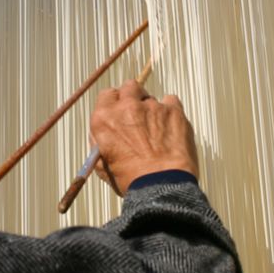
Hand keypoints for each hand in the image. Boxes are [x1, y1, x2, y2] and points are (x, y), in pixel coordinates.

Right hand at [89, 80, 198, 194]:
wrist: (160, 185)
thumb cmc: (131, 180)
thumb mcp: (102, 165)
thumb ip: (100, 142)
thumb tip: (103, 135)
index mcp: (104, 119)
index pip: (107, 95)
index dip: (115, 103)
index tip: (120, 110)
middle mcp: (126, 107)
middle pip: (129, 87)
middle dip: (134, 97)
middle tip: (138, 114)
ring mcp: (151, 106)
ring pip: (151, 98)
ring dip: (153, 110)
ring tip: (158, 132)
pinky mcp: (173, 110)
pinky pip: (171, 101)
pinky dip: (170, 111)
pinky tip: (171, 129)